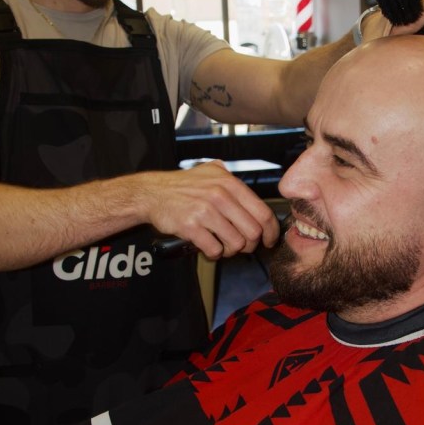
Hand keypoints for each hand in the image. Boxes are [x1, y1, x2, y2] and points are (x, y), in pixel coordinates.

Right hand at [145, 161, 279, 259]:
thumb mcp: (211, 171)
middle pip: (253, 232)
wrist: (152, 193)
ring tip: (223, 246)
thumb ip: (233, 180)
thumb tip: (254, 199)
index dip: (271, 232)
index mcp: (230, 183)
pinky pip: (215, 249)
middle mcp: (220, 196)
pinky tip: (208, 247)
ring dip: (231, 251)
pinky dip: (214, 253)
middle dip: (250, 245)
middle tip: (241, 246)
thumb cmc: (183, 185)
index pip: (263, 212)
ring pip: (236, 243)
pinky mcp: (191, 226)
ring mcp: (205, 211)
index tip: (269, 240)